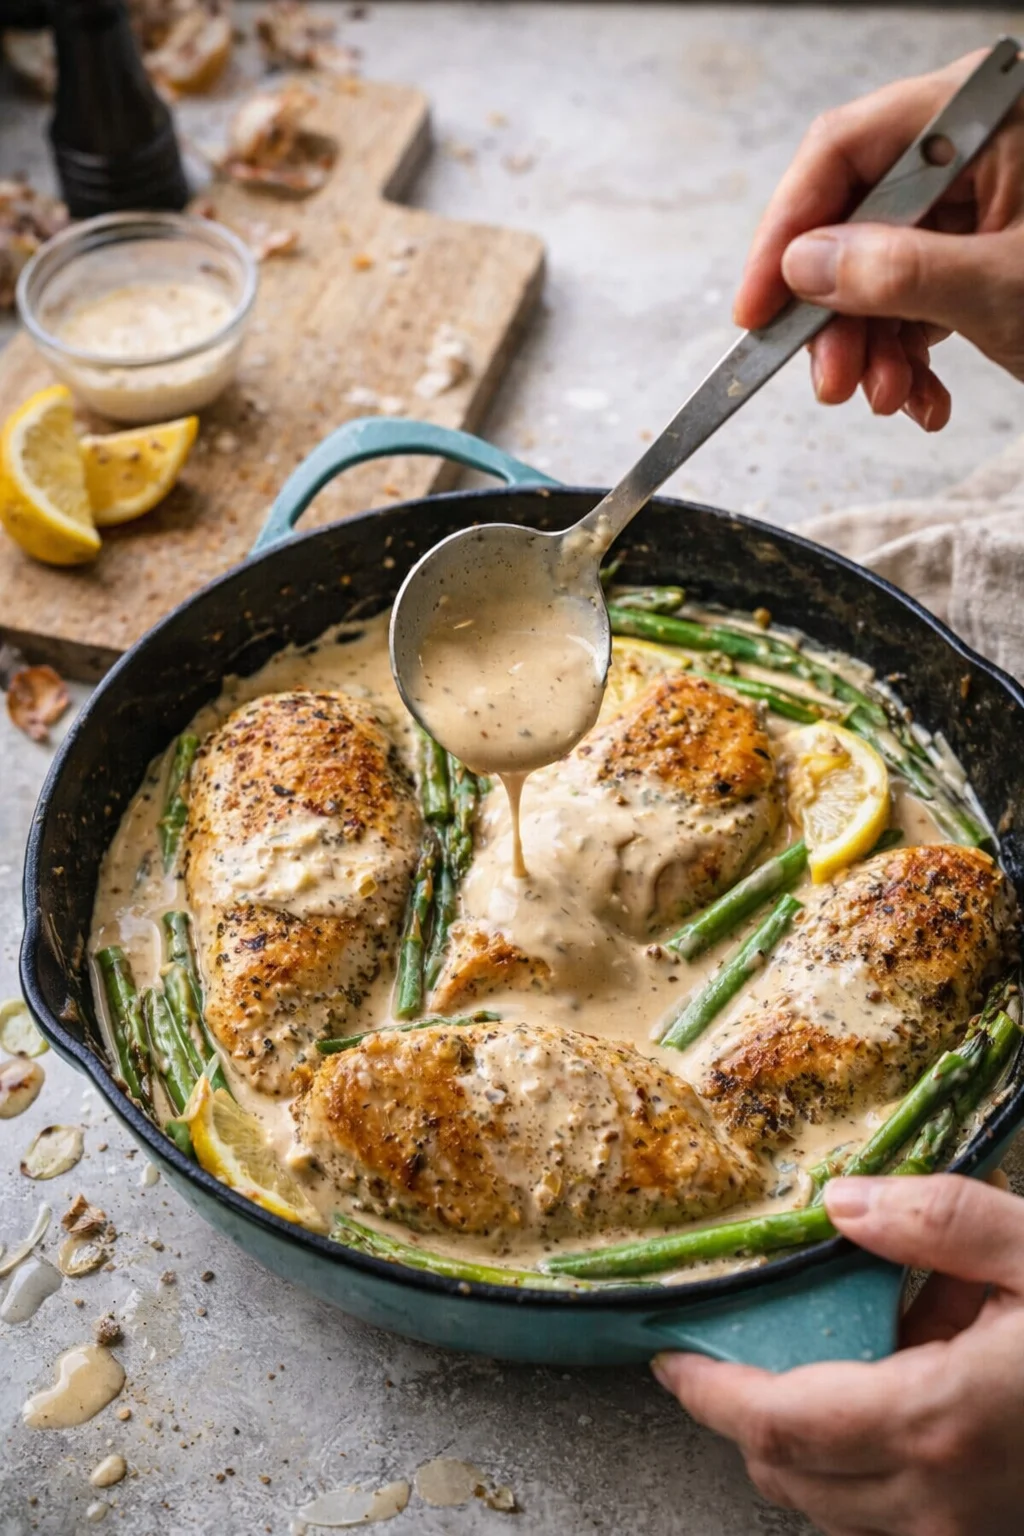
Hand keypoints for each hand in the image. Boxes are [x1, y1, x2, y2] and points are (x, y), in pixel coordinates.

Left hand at [652, 1174, 1023, 1535]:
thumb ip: (938, 1223)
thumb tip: (840, 1203)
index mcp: (939, 1422)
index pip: (777, 1423)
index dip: (709, 1393)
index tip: (669, 1356)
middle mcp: (940, 1501)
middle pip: (789, 1474)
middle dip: (743, 1415)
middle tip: (729, 1347)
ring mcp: (964, 1531)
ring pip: (833, 1506)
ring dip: (807, 1439)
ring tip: (839, 1348)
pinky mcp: (987, 1533)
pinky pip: (890, 1513)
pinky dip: (867, 1459)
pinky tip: (909, 1383)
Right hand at [734, 50, 1023, 429]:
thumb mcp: (1004, 288)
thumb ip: (899, 274)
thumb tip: (804, 267)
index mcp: (989, 113)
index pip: (847, 149)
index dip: (787, 230)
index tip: (755, 307)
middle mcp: (978, 146)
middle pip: (856, 218)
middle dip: (838, 314)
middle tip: (829, 381)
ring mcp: (981, 201)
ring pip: (879, 269)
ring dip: (870, 348)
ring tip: (889, 400)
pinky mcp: (984, 251)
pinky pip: (917, 297)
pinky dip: (908, 355)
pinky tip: (923, 399)